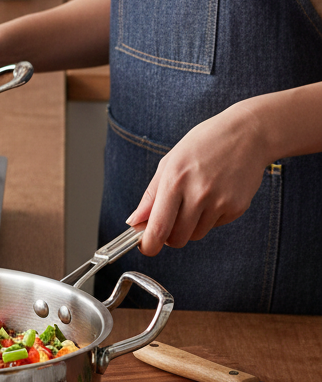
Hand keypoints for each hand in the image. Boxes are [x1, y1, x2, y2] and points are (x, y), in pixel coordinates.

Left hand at [127, 104, 268, 255]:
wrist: (247, 134)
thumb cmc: (204, 144)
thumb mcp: (169, 163)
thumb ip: (150, 196)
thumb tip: (134, 222)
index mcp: (174, 180)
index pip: (158, 227)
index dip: (149, 244)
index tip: (145, 247)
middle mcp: (198, 194)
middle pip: (177, 239)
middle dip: (168, 236)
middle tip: (168, 222)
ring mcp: (220, 202)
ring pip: (195, 235)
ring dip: (189, 227)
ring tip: (194, 200)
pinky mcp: (237, 208)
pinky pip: (214, 226)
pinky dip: (209, 218)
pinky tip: (213, 195)